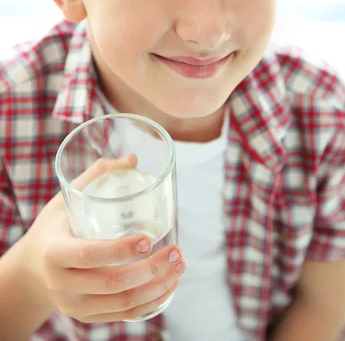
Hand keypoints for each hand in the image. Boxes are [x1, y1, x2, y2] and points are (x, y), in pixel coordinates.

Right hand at [21, 155, 184, 322]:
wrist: (34, 269)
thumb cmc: (55, 226)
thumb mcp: (64, 200)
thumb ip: (96, 176)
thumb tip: (132, 158)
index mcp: (54, 252)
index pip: (89, 255)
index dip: (120, 249)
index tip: (148, 238)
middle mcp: (62, 285)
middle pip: (111, 283)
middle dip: (150, 270)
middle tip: (176, 251)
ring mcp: (74, 306)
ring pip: (122, 304)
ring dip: (157, 287)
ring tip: (179, 265)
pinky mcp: (87, 317)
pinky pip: (123, 316)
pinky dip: (150, 304)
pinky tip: (169, 285)